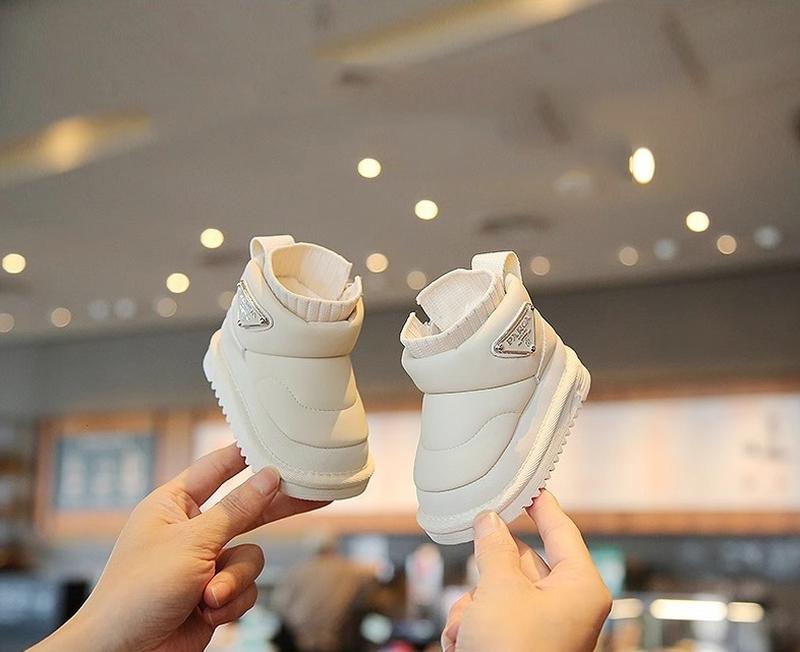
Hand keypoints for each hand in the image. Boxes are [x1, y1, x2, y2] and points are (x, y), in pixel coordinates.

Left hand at [31, 444, 327, 651]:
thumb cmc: (137, 592)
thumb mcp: (192, 543)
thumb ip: (237, 509)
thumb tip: (270, 476)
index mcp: (172, 505)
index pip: (215, 469)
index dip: (244, 454)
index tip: (275, 442)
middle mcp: (191, 530)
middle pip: (246, 509)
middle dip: (275, 509)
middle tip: (315, 492)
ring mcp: (204, 563)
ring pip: (251, 556)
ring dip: (234, 579)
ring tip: (209, 596)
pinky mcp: (215, 594)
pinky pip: (247, 587)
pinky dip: (232, 601)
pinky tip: (208, 612)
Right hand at [442, 491, 610, 651]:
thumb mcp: (501, 590)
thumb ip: (494, 548)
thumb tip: (489, 519)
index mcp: (580, 587)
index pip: (561, 530)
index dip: (541, 504)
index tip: (526, 483)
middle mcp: (566, 606)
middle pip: (521, 564)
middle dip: (488, 573)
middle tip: (475, 569)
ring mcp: (541, 628)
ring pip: (497, 592)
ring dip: (473, 606)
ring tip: (468, 629)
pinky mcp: (518, 645)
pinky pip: (490, 617)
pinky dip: (470, 626)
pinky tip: (463, 643)